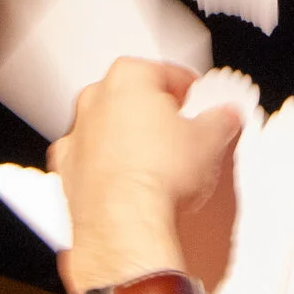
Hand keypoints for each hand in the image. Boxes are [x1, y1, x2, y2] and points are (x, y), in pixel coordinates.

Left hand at [49, 58, 240, 293]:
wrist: (124, 221)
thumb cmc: (158, 174)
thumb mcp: (210, 140)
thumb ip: (221, 120)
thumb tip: (225, 117)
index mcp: (128, 78)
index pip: (164, 72)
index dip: (187, 88)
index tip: (198, 101)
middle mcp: (95, 100)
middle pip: (130, 96)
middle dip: (154, 111)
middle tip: (179, 130)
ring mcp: (78, 135)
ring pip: (106, 127)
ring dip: (127, 138)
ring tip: (156, 160)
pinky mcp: (67, 171)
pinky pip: (90, 160)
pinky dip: (107, 167)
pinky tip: (128, 181)